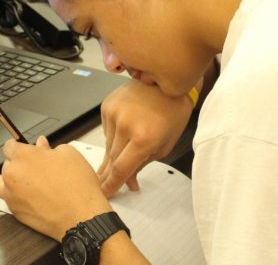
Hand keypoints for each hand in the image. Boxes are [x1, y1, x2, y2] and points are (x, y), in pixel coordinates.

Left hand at [0, 136, 111, 240]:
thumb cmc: (77, 186)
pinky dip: (16, 197)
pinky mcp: (15, 212)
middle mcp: (12, 175)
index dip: (18, 146)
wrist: (80, 216)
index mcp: (23, 157)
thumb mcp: (69, 155)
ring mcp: (11, 195)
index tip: (25, 149)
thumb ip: (50, 148)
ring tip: (23, 182)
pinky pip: (8, 200)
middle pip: (6, 164)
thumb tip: (41, 145)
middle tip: (36, 167)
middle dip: (19, 163)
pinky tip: (32, 197)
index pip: (8, 146)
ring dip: (6, 180)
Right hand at [97, 80, 193, 196]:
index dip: (111, 185)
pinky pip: (106, 129)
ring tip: (126, 146)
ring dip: (114, 151)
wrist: (166, 84)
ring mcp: (114, 113)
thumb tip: (128, 183)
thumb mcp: (164, 145)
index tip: (105, 193)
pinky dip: (114, 134)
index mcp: (144, 138)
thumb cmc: (172, 113)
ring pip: (107, 144)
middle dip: (111, 172)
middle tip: (108, 181)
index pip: (120, 169)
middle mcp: (125, 124)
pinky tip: (126, 128)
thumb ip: (143, 165)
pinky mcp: (107, 104)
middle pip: (111, 159)